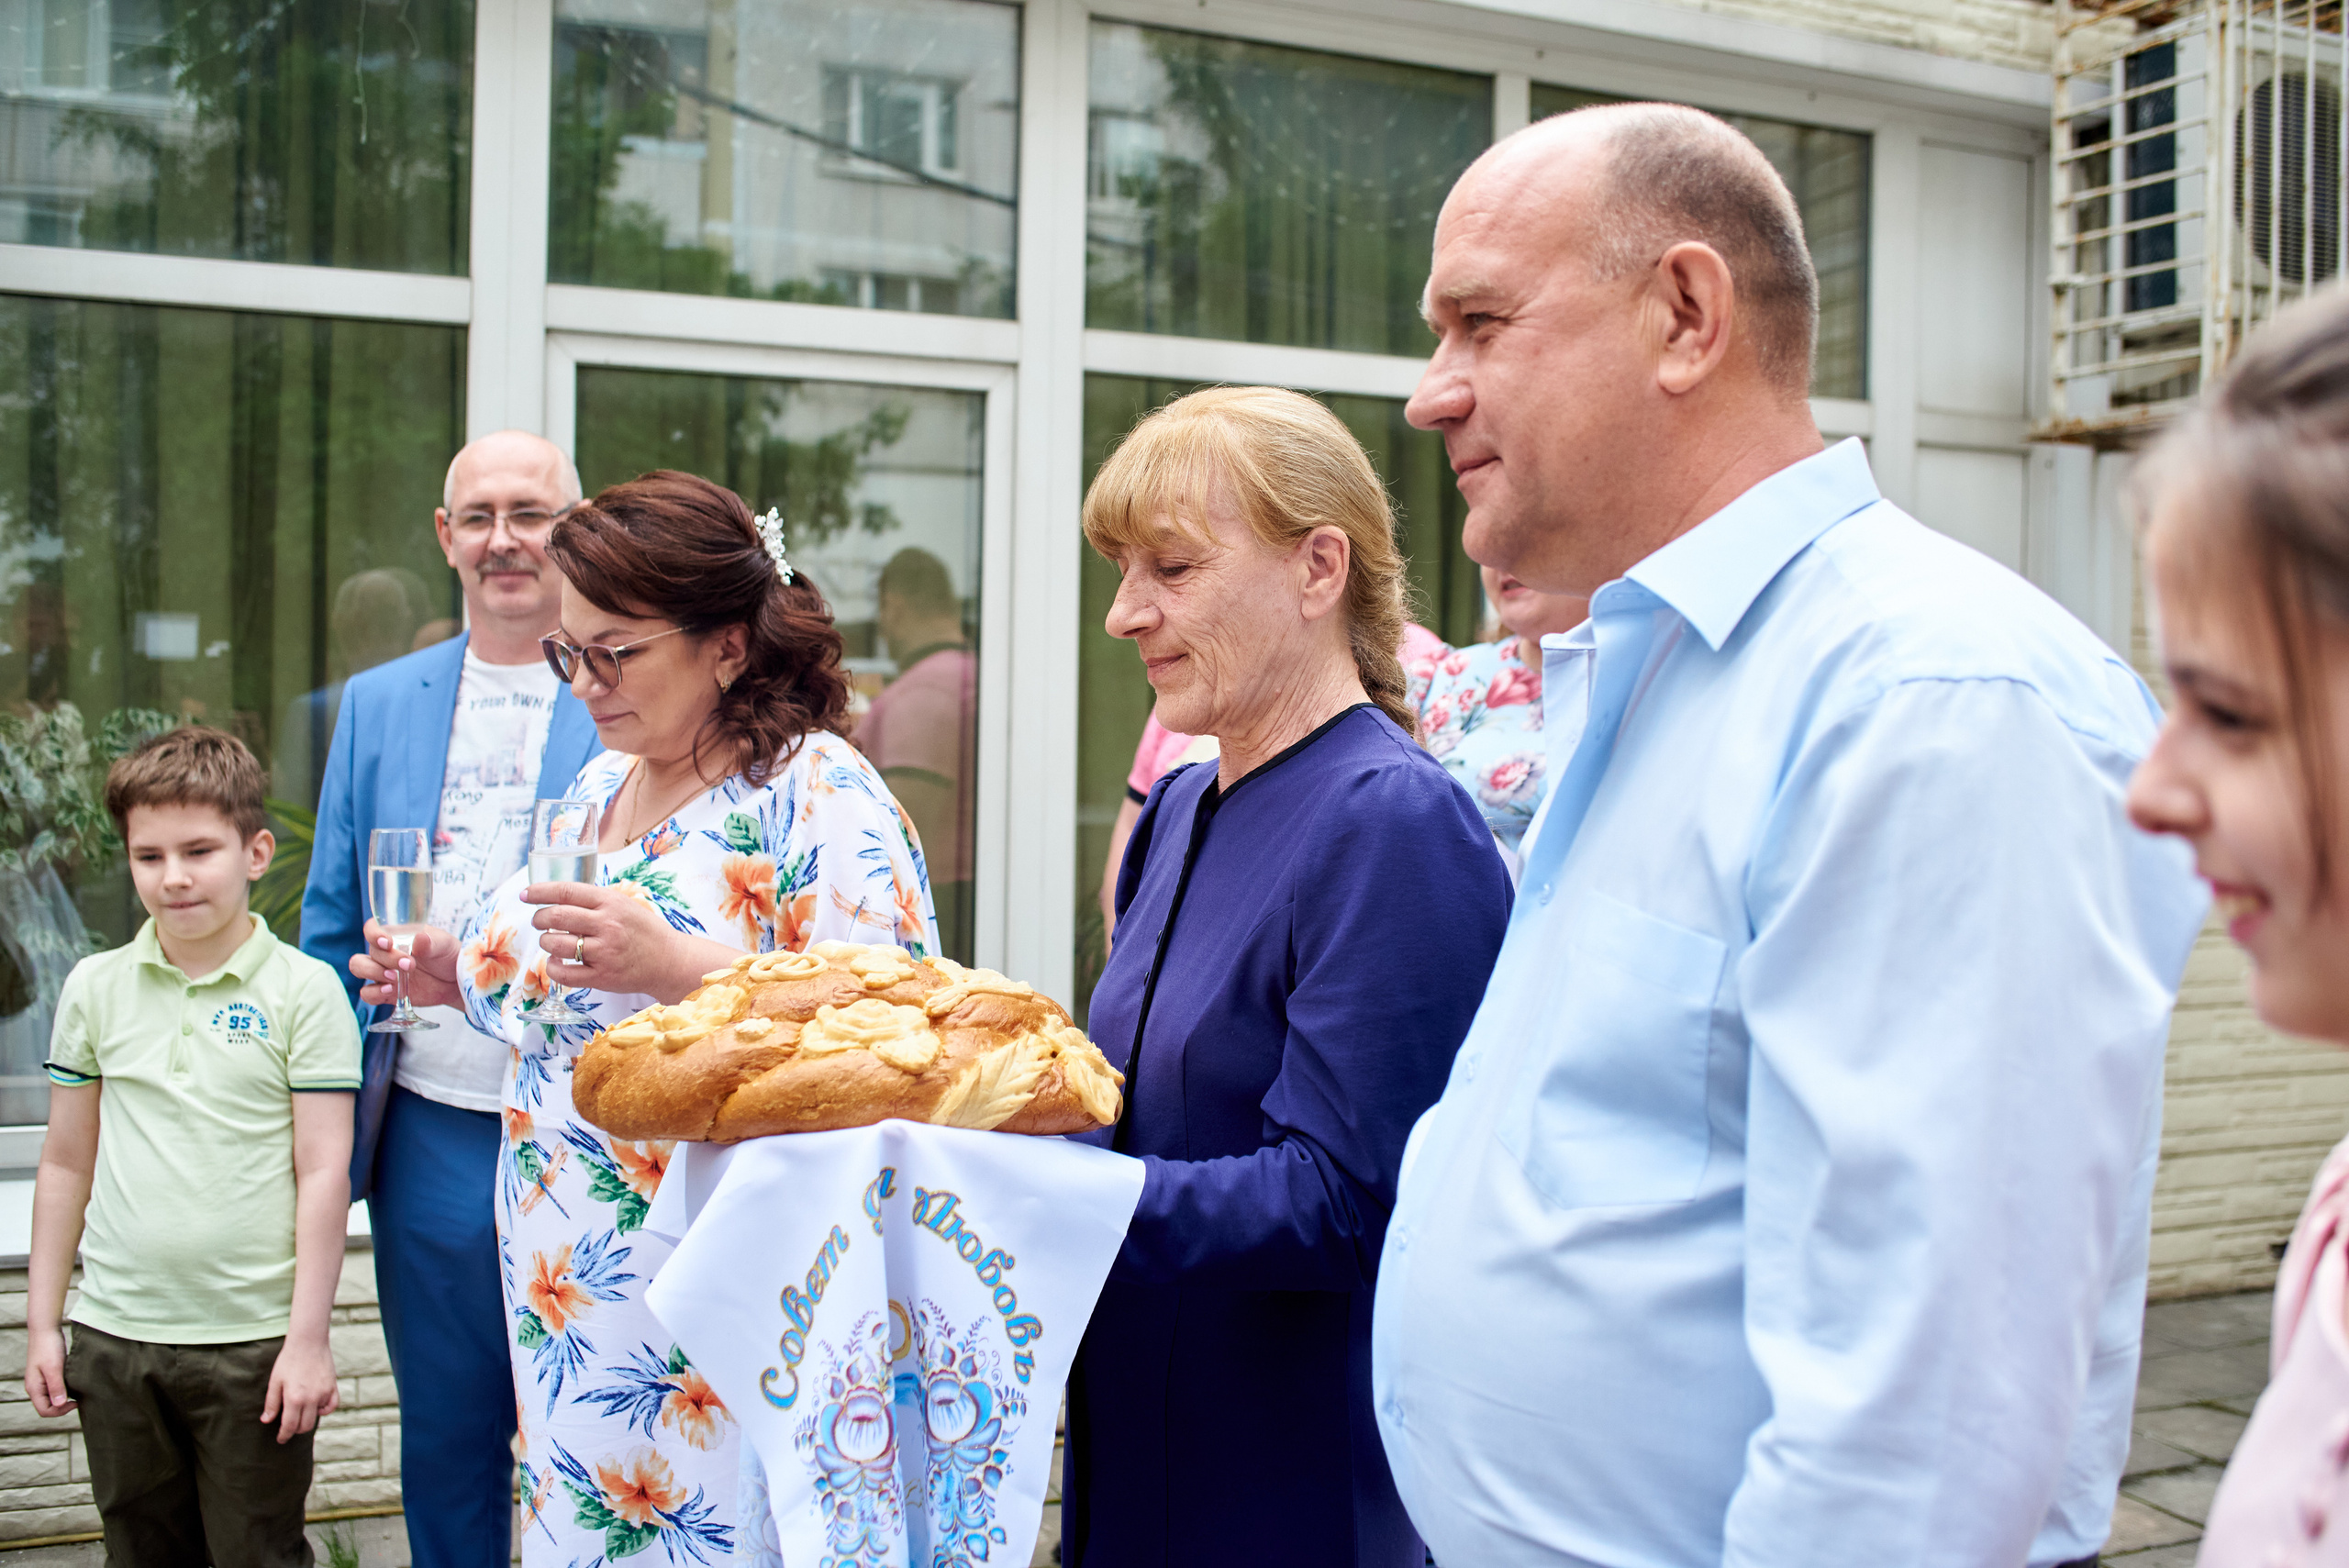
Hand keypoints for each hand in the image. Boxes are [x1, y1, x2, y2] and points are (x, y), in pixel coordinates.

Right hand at [23, 1325, 71, 1416]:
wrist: (45, 1329)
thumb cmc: (48, 1347)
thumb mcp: (54, 1368)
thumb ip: (56, 1387)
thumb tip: (60, 1405)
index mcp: (34, 1388)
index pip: (44, 1411)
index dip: (60, 1411)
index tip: (75, 1402)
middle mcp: (36, 1387)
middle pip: (48, 1406)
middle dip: (63, 1406)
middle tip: (79, 1398)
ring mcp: (42, 1381)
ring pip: (53, 1397)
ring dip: (65, 1397)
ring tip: (79, 1391)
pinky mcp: (48, 1374)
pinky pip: (56, 1387)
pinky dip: (65, 1388)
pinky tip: (75, 1382)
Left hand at [260, 1335, 336, 1442]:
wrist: (308, 1342)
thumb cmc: (288, 1361)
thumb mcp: (275, 1381)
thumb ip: (271, 1403)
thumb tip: (266, 1421)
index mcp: (294, 1399)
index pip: (289, 1426)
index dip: (284, 1435)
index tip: (281, 1439)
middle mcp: (311, 1399)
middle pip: (305, 1426)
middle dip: (295, 1430)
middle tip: (289, 1427)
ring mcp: (324, 1393)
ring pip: (317, 1417)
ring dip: (308, 1419)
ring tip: (300, 1413)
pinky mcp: (332, 1386)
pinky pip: (332, 1406)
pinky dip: (325, 1410)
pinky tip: (317, 1407)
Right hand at [352, 920, 461, 1009]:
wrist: (455, 981)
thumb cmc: (448, 955)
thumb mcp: (445, 945)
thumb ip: (432, 942)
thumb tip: (420, 939)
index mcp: (396, 934)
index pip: (372, 929)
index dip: (373, 934)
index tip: (387, 943)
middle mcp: (385, 952)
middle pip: (369, 951)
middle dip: (386, 959)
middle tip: (409, 965)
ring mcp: (383, 972)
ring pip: (359, 968)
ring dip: (372, 972)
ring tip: (394, 978)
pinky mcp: (386, 992)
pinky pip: (367, 993)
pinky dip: (373, 993)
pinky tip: (389, 991)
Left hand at [523, 881, 736, 1005]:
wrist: (668, 960)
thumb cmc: (644, 931)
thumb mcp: (624, 904)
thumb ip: (594, 901)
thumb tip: (557, 897)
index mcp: (610, 902)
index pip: (566, 891)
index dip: (540, 891)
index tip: (525, 894)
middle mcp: (607, 925)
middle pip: (556, 916)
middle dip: (539, 918)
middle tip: (539, 921)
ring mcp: (604, 952)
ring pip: (556, 943)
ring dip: (545, 941)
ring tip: (551, 941)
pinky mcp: (601, 976)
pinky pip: (564, 973)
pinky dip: (553, 966)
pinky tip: (557, 961)